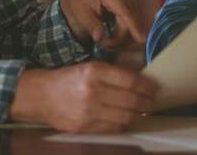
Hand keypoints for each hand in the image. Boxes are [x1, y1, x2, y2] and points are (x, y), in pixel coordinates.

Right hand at [9, 63, 158, 131]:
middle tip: (152, 101)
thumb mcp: (90, 67)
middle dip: (146, 102)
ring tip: (142, 110)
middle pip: (131, 100)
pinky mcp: (84, 127)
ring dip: (138, 114)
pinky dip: (123, 124)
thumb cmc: (69, 79)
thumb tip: (141, 81)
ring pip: (124, 117)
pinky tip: (127, 119)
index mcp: (95, 72)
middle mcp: (92, 91)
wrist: (41, 95)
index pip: (131, 81)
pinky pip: (112, 128)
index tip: (155, 88)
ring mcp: (88, 111)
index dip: (147, 86)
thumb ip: (114, 74)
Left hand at [60, 0, 144, 46]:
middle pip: (131, 20)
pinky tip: (114, 35)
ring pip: (135, 22)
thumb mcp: (79, 14)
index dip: (134, 26)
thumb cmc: (78, 2)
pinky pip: (134, 20)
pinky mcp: (133, 2)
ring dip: (123, 35)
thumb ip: (91, 26)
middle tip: (104, 45)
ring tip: (107, 41)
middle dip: (120, 36)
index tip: (141, 39)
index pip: (126, 12)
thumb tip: (99, 38)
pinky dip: (126, 31)